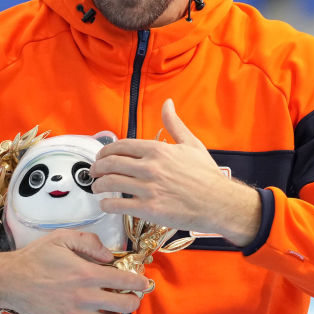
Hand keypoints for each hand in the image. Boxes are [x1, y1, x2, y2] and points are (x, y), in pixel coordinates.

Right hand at [0, 230, 150, 313]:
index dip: (140, 282)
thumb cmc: (36, 257)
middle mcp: (83, 298)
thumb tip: (109, 255)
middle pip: (124, 307)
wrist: (9, 281)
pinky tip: (84, 309)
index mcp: (86, 274)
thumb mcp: (62, 238)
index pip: (125, 282)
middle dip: (133, 300)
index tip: (144, 282)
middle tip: (129, 294)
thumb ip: (89, 242)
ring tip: (109, 305)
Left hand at [90, 98, 260, 245]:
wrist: (219, 203)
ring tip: (96, 187)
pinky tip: (105, 204)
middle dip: (97, 167)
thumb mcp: (191, 144)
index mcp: (158, 150)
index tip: (102, 156)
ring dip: (98, 185)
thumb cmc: (207, 176)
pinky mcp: (149, 209)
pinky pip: (118, 205)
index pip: (122, 146)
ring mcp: (148, 188)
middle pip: (112, 163)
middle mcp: (150, 167)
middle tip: (93, 171)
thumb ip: (174, 124)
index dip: (107, 150)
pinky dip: (107, 204)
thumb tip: (167, 104)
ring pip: (111, 183)